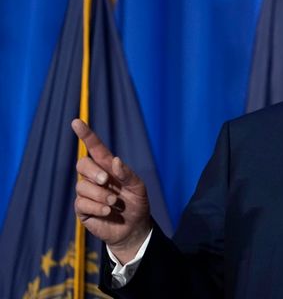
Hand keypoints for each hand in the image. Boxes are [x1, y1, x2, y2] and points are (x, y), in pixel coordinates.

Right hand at [73, 119, 151, 264]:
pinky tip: (108, 212)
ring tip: (115, 203)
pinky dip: (97, 206)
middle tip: (106, 180)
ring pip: (82, 186)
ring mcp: (87, 193)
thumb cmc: (137, 203)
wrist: (133, 228)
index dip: (86, 135)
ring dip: (101, 195)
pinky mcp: (82, 209)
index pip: (95, 148)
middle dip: (93, 171)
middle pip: (82, 164)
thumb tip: (114, 160)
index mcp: (108, 168)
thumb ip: (127, 174)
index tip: (76, 122)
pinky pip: (81, 203)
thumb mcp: (138, 187)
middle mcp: (95, 178)